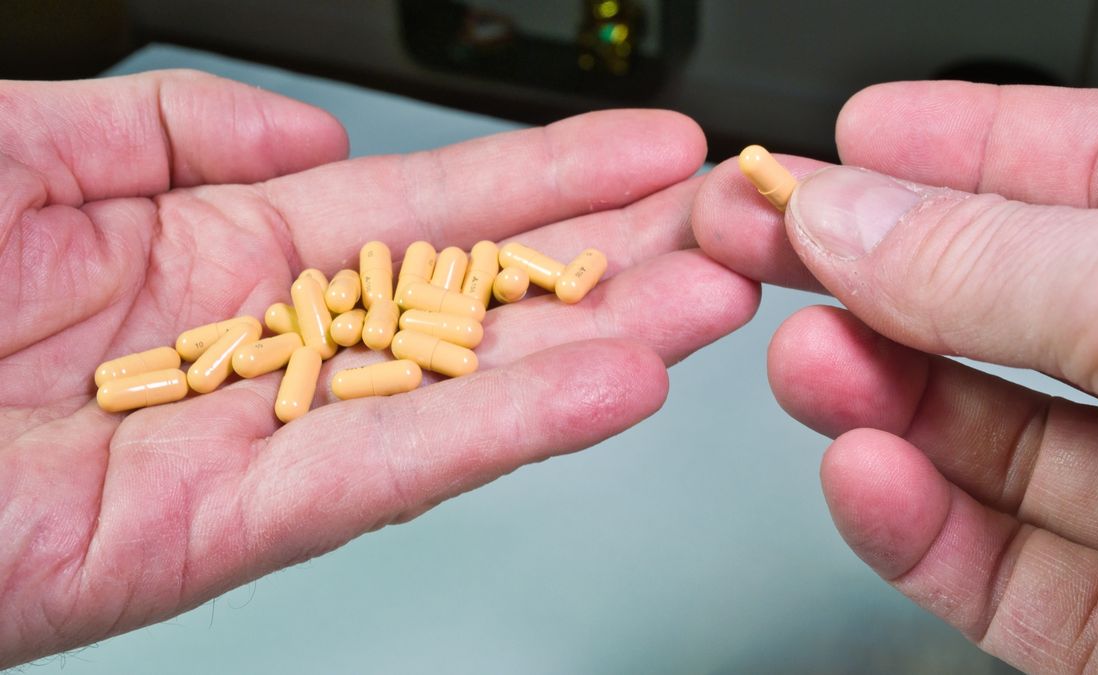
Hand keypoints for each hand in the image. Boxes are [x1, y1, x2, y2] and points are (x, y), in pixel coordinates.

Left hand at [0, 70, 757, 666]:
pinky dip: (503, 429)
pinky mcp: (223, 530)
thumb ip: (163, 123)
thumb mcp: (16, 143)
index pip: (419, 212)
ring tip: (716, 298)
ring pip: (456, 387)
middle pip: (469, 297)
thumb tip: (306, 135)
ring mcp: (252, 440)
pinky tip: (614, 384)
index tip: (646, 152)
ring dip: (595, 340)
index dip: (540, 181)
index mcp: (212, 251)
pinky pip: (388, 471)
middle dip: (607, 254)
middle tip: (731, 224)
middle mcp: (256, 348)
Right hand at [694, 82, 1097, 671]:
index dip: (966, 142)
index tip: (854, 137)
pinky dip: (908, 519)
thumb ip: (989, 258)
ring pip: (984, 436)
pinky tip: (865, 473)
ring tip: (805, 359)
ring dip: (877, 392)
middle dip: (877, 268)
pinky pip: (989, 564)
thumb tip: (847, 212)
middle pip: (1011, 304)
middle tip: (770, 241)